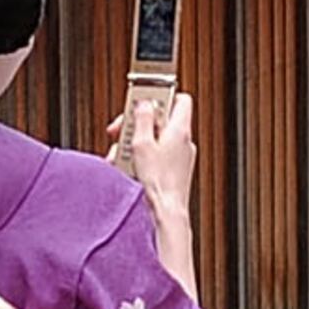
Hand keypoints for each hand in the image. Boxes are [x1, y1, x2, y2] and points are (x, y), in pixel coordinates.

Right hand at [114, 81, 197, 208]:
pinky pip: (157, 156)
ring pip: (156, 139)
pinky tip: (130, 167)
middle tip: (123, 131)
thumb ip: (143, 119)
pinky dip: (143, 158)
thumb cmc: (158, 181)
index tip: (142, 101)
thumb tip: (144, 103)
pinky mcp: (175, 171)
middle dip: (139, 124)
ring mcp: (181, 157)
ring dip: (136, 144)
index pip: (180, 98)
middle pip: (162, 120)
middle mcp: (185, 141)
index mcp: (180, 129)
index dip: (160, 96)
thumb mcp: (142, 143)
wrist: (167, 212)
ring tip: (124, 155)